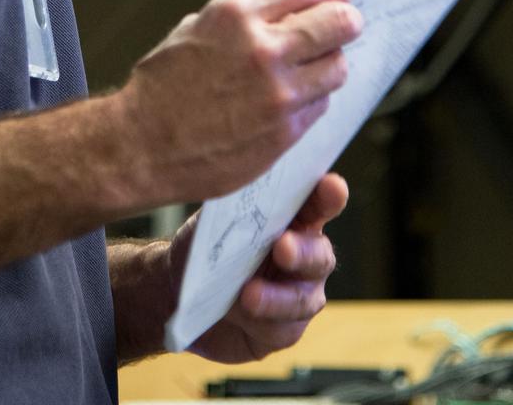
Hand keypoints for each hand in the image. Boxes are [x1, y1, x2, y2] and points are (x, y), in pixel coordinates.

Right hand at [119, 0, 360, 205]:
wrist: (141, 144)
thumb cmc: (163, 85)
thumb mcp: (197, 28)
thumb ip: (246, 16)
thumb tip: (289, 9)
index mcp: (236, 13)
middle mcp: (262, 48)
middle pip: (339, 23)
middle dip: (346, 21)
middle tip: (344, 24)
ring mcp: (278, 93)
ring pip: (338, 67)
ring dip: (330, 62)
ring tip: (314, 65)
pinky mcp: (285, 131)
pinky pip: (320, 105)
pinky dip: (314, 98)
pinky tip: (293, 97)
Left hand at [170, 173, 347, 363]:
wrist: (179, 298)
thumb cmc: (204, 246)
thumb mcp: (212, 222)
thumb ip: (232, 208)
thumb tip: (234, 184)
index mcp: (291, 217)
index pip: (316, 202)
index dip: (328, 195)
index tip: (333, 186)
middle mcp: (305, 253)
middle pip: (319, 253)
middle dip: (303, 251)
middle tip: (282, 247)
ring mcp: (299, 293)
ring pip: (303, 298)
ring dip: (278, 297)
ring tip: (249, 295)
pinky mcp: (285, 329)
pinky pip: (281, 327)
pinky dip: (261, 320)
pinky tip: (244, 313)